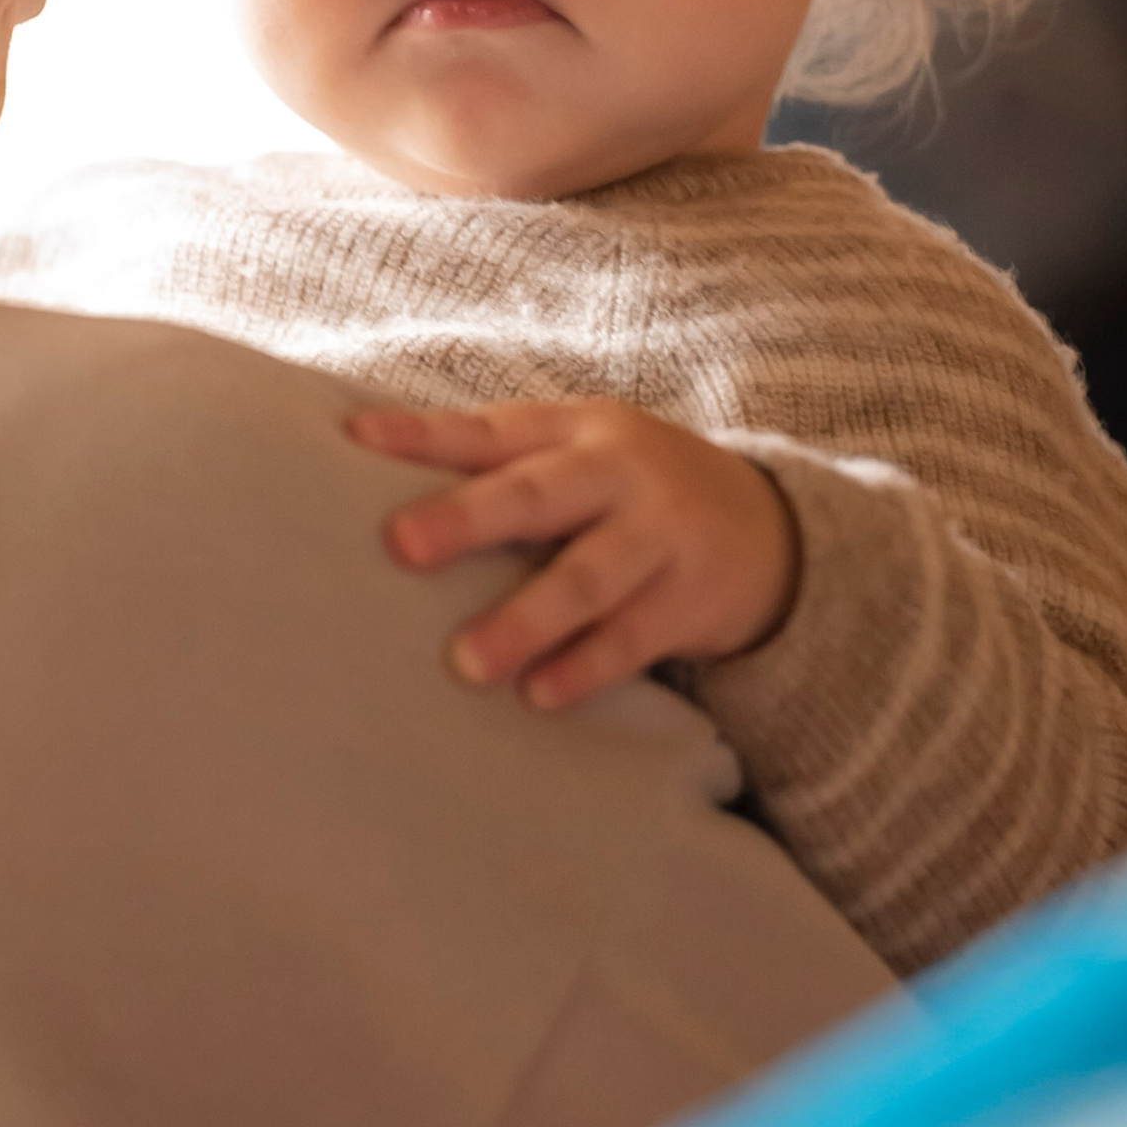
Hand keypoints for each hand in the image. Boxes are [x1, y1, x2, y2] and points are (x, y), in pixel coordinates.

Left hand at [348, 396, 799, 707]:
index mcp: (579, 431)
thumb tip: (370, 477)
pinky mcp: (693, 598)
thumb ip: (499, 467)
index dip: (424, 437)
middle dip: (469, 518)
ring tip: (468, 662)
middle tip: (401, 546)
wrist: (771, 532)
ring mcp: (663, 534)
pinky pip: (633, 636)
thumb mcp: (581, 458)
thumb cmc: (632, 495)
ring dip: (526, 620)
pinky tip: (541, 694)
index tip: (355, 443)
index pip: (491, 431)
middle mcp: (621, 472)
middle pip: (539, 495)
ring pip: (588, 576)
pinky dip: (587, 667)